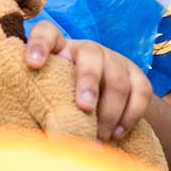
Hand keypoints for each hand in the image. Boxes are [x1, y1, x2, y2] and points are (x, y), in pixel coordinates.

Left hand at [22, 20, 153, 142]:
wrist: (103, 98)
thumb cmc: (62, 98)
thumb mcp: (49, 95)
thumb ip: (39, 104)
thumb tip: (30, 138)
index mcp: (59, 49)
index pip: (47, 33)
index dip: (39, 45)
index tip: (32, 64)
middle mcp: (87, 50)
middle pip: (91, 55)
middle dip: (88, 83)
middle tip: (83, 108)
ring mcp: (114, 60)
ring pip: (117, 81)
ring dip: (108, 113)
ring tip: (98, 138)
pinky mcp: (136, 75)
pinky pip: (140, 93)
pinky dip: (130, 116)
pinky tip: (117, 134)